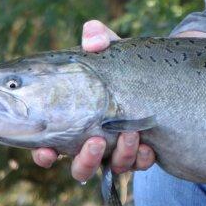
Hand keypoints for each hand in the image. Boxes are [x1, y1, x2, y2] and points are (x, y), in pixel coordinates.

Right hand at [30, 19, 156, 180]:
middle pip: (80, 168)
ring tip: (130, 134)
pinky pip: (141, 164)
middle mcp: (94, 141)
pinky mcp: (142, 152)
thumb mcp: (110, 49)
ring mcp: (119, 150)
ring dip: (120, 156)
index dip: (43, 155)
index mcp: (75, 122)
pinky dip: (142, 158)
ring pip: (113, 168)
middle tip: (95, 142)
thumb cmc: (122, 65)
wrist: (162, 73)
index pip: (50, 147)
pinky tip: (149, 147)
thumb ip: (98, 39)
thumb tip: (92, 37)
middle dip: (85, 161)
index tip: (46, 152)